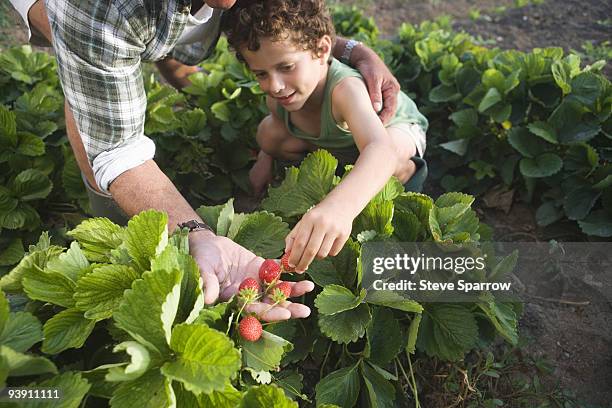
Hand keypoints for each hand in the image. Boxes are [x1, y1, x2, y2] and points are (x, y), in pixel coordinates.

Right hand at [189, 230, 313, 320]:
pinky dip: (289, 272)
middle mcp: (248, 294)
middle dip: (289, 308)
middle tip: (305, 311)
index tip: (286, 314)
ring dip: (293, 291)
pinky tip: (302, 270)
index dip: (269, 313)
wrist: (207, 243)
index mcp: (233, 300)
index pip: (254, 311)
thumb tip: (207, 299)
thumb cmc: (200, 259)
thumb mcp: (202, 270)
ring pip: (277, 290)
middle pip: (270, 305)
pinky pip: (276, 272)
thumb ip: (207, 283)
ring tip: (309, 288)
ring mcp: (255, 281)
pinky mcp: (260, 267)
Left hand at [285, 202, 352, 272]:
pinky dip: (328, 253)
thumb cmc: (319, 215)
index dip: (294, 256)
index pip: (300, 242)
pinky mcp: (344, 235)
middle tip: (299, 269)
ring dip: (316, 257)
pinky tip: (327, 244)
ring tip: (315, 250)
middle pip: (311, 251)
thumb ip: (294, 236)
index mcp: (310, 218)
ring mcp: (335, 229)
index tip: (291, 264)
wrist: (342, 204)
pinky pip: (333, 252)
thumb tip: (287, 252)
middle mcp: (322, 223)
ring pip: (322, 254)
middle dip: (303, 263)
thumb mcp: (304, 220)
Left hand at [352, 45, 400, 123]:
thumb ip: (375, 94)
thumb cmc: (368, 66)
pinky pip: (379, 106)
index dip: (384, 119)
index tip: (376, 127)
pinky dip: (375, 112)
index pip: (391, 108)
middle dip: (382, 120)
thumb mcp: (372, 79)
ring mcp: (386, 93)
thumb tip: (377, 109)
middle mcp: (392, 92)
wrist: (363, 57)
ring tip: (371, 127)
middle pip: (389, 111)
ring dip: (378, 117)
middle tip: (373, 130)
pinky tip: (369, 118)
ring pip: (384, 109)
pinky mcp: (379, 93)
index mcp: (393, 88)